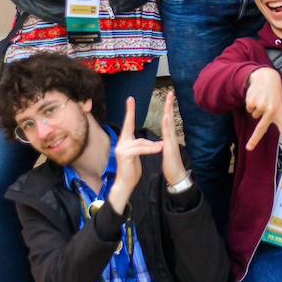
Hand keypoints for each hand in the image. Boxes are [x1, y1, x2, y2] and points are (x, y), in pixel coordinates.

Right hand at [109, 97, 162, 213]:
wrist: (126, 182)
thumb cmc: (132, 169)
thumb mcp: (136, 154)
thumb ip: (138, 145)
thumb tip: (142, 140)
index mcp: (125, 141)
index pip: (127, 124)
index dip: (129, 111)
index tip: (129, 99)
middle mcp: (121, 143)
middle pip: (130, 127)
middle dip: (130, 113)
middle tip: (131, 99)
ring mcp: (121, 148)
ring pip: (140, 141)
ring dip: (152, 145)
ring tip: (161, 147)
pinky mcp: (125, 155)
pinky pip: (141, 149)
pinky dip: (151, 149)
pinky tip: (158, 149)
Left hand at [160, 92, 187, 185]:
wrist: (177, 176)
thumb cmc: (171, 164)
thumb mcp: (167, 150)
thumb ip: (166, 142)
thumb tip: (166, 137)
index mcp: (169, 137)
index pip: (167, 120)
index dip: (167, 109)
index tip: (167, 98)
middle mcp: (172, 137)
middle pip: (170, 118)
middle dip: (170, 105)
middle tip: (170, 92)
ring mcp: (172, 141)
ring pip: (170, 124)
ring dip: (169, 111)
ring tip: (168, 100)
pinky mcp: (170, 148)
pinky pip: (168, 135)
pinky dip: (167, 126)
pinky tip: (166, 118)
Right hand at [245, 67, 281, 151]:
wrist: (266, 77)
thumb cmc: (275, 93)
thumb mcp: (281, 103)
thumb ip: (280, 115)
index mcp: (281, 113)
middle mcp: (271, 111)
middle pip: (261, 129)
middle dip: (254, 140)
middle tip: (248, 148)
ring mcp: (261, 107)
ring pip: (254, 116)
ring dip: (257, 109)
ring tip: (263, 99)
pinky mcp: (253, 102)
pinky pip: (249, 109)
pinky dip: (251, 104)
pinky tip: (257, 96)